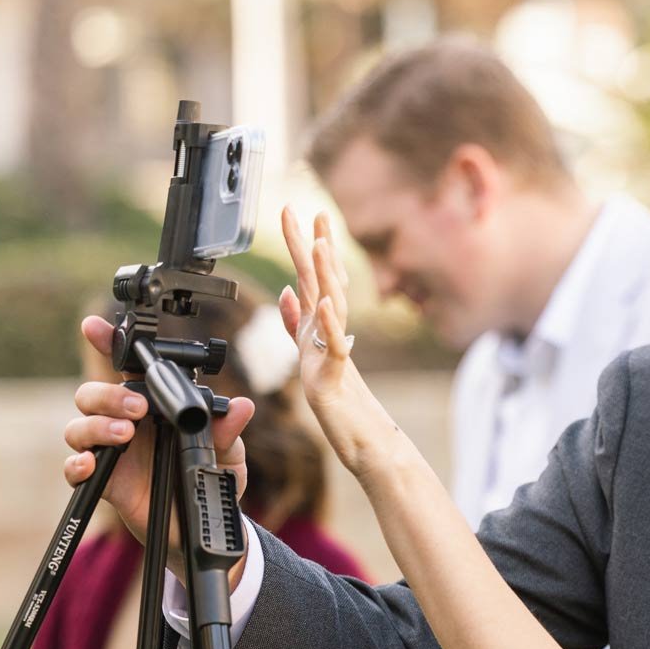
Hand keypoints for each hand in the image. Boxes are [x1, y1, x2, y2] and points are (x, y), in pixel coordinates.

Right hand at [62, 314, 256, 543]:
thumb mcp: (228, 452)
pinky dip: (77, 464)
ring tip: (125, 435)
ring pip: (79, 426)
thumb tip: (243, 406)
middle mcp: (126, 422)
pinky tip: (92, 465)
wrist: (206, 523)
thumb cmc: (213, 477)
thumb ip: (228, 430)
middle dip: (108, 394)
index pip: (126, 370)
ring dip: (96, 426)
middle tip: (137, 408)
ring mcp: (112, 451)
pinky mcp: (105, 481)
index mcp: (154, 405)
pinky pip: (74, 468)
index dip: (106, 344)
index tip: (93, 327)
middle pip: (93, 394)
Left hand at [278, 208, 410, 477]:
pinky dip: (329, 325)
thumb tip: (287, 291)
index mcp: (319, 325)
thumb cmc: (339, 398)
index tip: (300, 211)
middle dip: (315, 246)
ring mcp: (335, 351)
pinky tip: (324, 304)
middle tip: (312, 211)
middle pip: (322, 282)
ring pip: (332, 307)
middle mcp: (329, 332)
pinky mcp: (337, 376)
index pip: (313, 277)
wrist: (362, 437)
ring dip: (326, 275)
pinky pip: (336, 347)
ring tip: (320, 243)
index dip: (306, 244)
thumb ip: (297, 322)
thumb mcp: (311, 354)